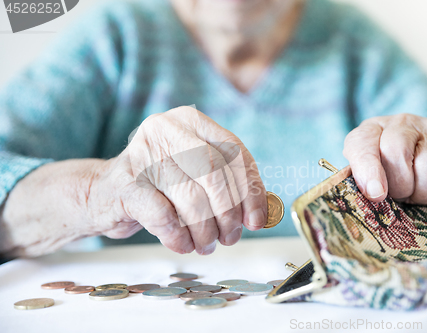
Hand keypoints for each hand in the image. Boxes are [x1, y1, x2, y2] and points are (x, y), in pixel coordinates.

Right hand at [89, 106, 266, 254]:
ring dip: (205, 230)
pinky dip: (179, 237)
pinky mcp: (125, 184)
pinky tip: (183, 243)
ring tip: (206, 244)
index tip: (256, 220)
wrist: (104, 192)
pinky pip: (164, 216)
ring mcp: (142, 154)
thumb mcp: (194, 172)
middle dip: (228, 213)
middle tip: (230, 237)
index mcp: (190, 120)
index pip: (234, 151)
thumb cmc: (159, 185)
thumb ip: (226, 182)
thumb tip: (260, 214)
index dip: (250, 190)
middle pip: (214, 174)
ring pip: (191, 197)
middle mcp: (165, 128)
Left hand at [343, 114, 426, 218]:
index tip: (376, 195)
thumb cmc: (399, 187)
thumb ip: (365, 185)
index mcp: (372, 131)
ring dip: (425, 193)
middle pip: (397, 152)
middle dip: (400, 186)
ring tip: (421, 195)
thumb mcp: (375, 185)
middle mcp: (402, 123)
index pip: (363, 142)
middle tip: (403, 196)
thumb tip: (372, 192)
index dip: (367, 169)